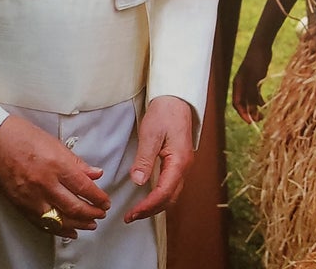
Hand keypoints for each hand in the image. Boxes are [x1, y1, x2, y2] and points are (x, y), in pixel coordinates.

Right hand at [0, 115, 109, 238]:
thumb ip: (77, 163)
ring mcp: (32, 196)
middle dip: (91, 213)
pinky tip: (67, 231)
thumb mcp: (57, 144)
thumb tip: (95, 173)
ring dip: (77, 224)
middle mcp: (45, 183)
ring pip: (59, 219)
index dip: (98, 197)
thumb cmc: (23, 137)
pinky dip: (57, 229)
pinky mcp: (21, 205)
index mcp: (57, 165)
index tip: (105, 201)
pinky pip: (42, 223)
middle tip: (101, 214)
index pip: (84, 187)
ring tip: (89, 225)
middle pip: (74, 206)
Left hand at [124, 95, 193, 222]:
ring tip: (137, 210)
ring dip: (155, 205)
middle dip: (151, 210)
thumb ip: (145, 159)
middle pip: (170, 198)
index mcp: (179, 161)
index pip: (164, 193)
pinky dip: (160, 196)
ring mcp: (183, 164)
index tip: (132, 214)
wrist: (176, 99)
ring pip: (172, 193)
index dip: (147, 207)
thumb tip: (139, 182)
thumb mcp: (151, 134)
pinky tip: (149, 196)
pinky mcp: (179, 161)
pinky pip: (171, 185)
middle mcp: (184, 166)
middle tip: (131, 217)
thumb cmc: (164, 113)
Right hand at [232, 43, 271, 122]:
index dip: (243, 113)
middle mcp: (241, 84)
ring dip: (255, 107)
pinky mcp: (255, 79)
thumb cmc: (256, 62)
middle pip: (243, 102)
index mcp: (238, 85)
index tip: (251, 122)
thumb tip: (252, 113)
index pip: (237, 104)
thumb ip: (252, 96)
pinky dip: (259, 99)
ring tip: (263, 114)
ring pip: (250, 98)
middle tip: (259, 119)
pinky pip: (255, 92)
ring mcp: (248, 81)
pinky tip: (264, 104)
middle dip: (250, 112)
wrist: (262, 46)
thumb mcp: (255, 80)